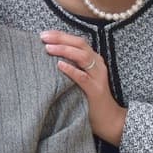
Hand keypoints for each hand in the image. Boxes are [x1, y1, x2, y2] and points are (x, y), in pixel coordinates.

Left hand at [39, 30, 126, 145]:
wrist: (108, 119)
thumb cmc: (89, 98)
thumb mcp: (80, 78)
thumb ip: (70, 66)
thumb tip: (47, 56)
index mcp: (93, 59)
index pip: (77, 41)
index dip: (61, 35)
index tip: (44, 33)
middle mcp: (97, 64)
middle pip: (80, 44)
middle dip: (61, 38)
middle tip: (43, 37)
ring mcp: (98, 76)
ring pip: (82, 57)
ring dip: (64, 50)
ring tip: (48, 48)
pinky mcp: (96, 90)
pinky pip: (83, 77)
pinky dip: (71, 70)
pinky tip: (60, 65)